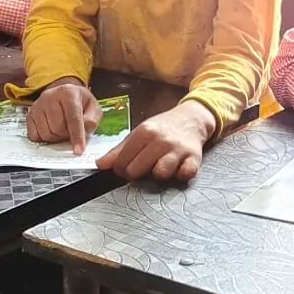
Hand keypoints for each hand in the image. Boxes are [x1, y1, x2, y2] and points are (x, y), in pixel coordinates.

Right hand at [26, 80, 101, 151]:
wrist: (64, 94)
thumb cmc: (80, 103)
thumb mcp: (93, 108)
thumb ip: (92, 120)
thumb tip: (84, 130)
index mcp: (68, 92)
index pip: (73, 118)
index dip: (77, 136)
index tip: (78, 151)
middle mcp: (50, 96)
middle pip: (58, 128)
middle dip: (66, 135)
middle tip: (71, 130)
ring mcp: (37, 105)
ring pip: (46, 134)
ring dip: (56, 138)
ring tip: (61, 129)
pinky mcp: (29, 115)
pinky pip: (34, 136)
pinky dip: (44, 139)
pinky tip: (50, 130)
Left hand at [98, 101, 216, 180]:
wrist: (192, 118)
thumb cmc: (162, 128)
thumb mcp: (139, 133)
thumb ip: (118, 150)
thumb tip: (99, 165)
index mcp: (143, 133)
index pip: (121, 162)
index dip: (121, 169)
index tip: (127, 167)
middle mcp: (160, 140)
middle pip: (136, 170)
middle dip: (136, 174)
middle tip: (142, 169)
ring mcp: (178, 149)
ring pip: (160, 174)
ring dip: (159, 175)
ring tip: (160, 168)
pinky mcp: (194, 157)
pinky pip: (185, 174)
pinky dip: (181, 174)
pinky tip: (178, 169)